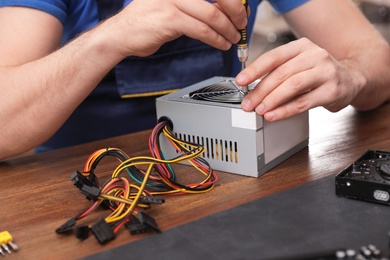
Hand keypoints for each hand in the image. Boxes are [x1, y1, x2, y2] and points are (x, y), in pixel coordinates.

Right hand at [104, 0, 246, 56]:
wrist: (121, 34)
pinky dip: (216, 39)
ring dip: (228, 29)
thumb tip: (223, 11)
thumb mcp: (173, 6)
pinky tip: (222, 44)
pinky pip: (202, 30)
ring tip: (234, 38)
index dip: (234, 0)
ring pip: (213, 14)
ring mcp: (173, 0)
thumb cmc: (147, 21)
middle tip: (242, 25)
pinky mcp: (170, 19)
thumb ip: (196, 5)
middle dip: (236, 12)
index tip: (241, 11)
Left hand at [236, 38, 364, 120]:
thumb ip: (278, 73)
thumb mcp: (298, 65)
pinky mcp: (332, 90)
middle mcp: (314, 55)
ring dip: (272, 100)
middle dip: (260, 90)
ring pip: (292, 86)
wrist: (352, 79)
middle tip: (247, 103)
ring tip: (259, 110)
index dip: (254, 70)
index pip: (273, 57)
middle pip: (281, 73)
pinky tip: (274, 115)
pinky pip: (304, 102)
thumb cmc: (318, 73)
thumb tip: (251, 89)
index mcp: (301, 46)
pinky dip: (285, 110)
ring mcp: (326, 71)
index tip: (240, 81)